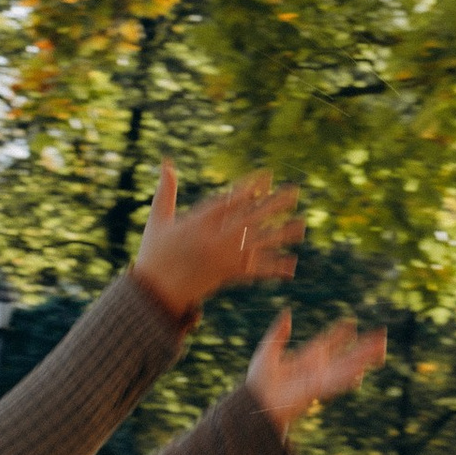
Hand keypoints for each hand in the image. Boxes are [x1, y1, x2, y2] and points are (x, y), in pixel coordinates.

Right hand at [135, 164, 304, 315]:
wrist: (154, 293)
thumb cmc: (153, 254)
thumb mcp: (157, 221)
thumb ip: (166, 191)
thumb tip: (166, 161)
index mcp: (197, 224)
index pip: (228, 201)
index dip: (249, 188)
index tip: (267, 176)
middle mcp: (214, 241)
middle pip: (250, 219)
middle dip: (273, 205)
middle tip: (295, 192)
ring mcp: (223, 259)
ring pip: (258, 244)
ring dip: (281, 234)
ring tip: (302, 225)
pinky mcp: (227, 276)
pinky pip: (254, 271)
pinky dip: (273, 268)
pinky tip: (292, 265)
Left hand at [248, 311, 386, 434]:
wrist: (255, 403)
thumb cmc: (258, 380)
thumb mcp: (268, 350)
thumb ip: (278, 332)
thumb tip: (288, 313)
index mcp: (306, 356)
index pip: (328, 342)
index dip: (340, 333)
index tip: (351, 323)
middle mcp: (318, 367)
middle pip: (346, 354)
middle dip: (363, 346)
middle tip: (381, 336)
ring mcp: (319, 378)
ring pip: (348, 366)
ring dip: (365, 359)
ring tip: (382, 350)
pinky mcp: (316, 388)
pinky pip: (337, 380)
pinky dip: (349, 376)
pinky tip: (362, 370)